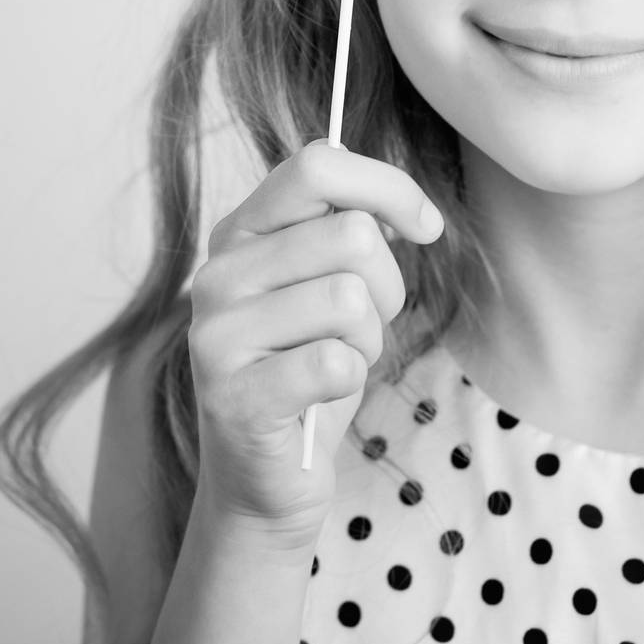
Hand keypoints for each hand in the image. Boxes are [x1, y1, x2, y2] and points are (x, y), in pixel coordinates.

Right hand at [186, 139, 443, 546]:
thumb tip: (404, 210)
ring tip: (335, 363)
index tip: (426, 228)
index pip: (318, 164)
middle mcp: (218, 273)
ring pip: (349, 298)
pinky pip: (335, 361)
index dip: (388, 187)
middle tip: (361, 326)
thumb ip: (352, 231)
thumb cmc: (311, 368)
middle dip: (386, 285)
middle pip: (351, 234)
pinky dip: (349, 380)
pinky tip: (320, 396)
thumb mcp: (332, 283)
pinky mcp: (233, 397)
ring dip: (367, 339)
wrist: (267, 478)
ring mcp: (217, 335)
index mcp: (241, 230)